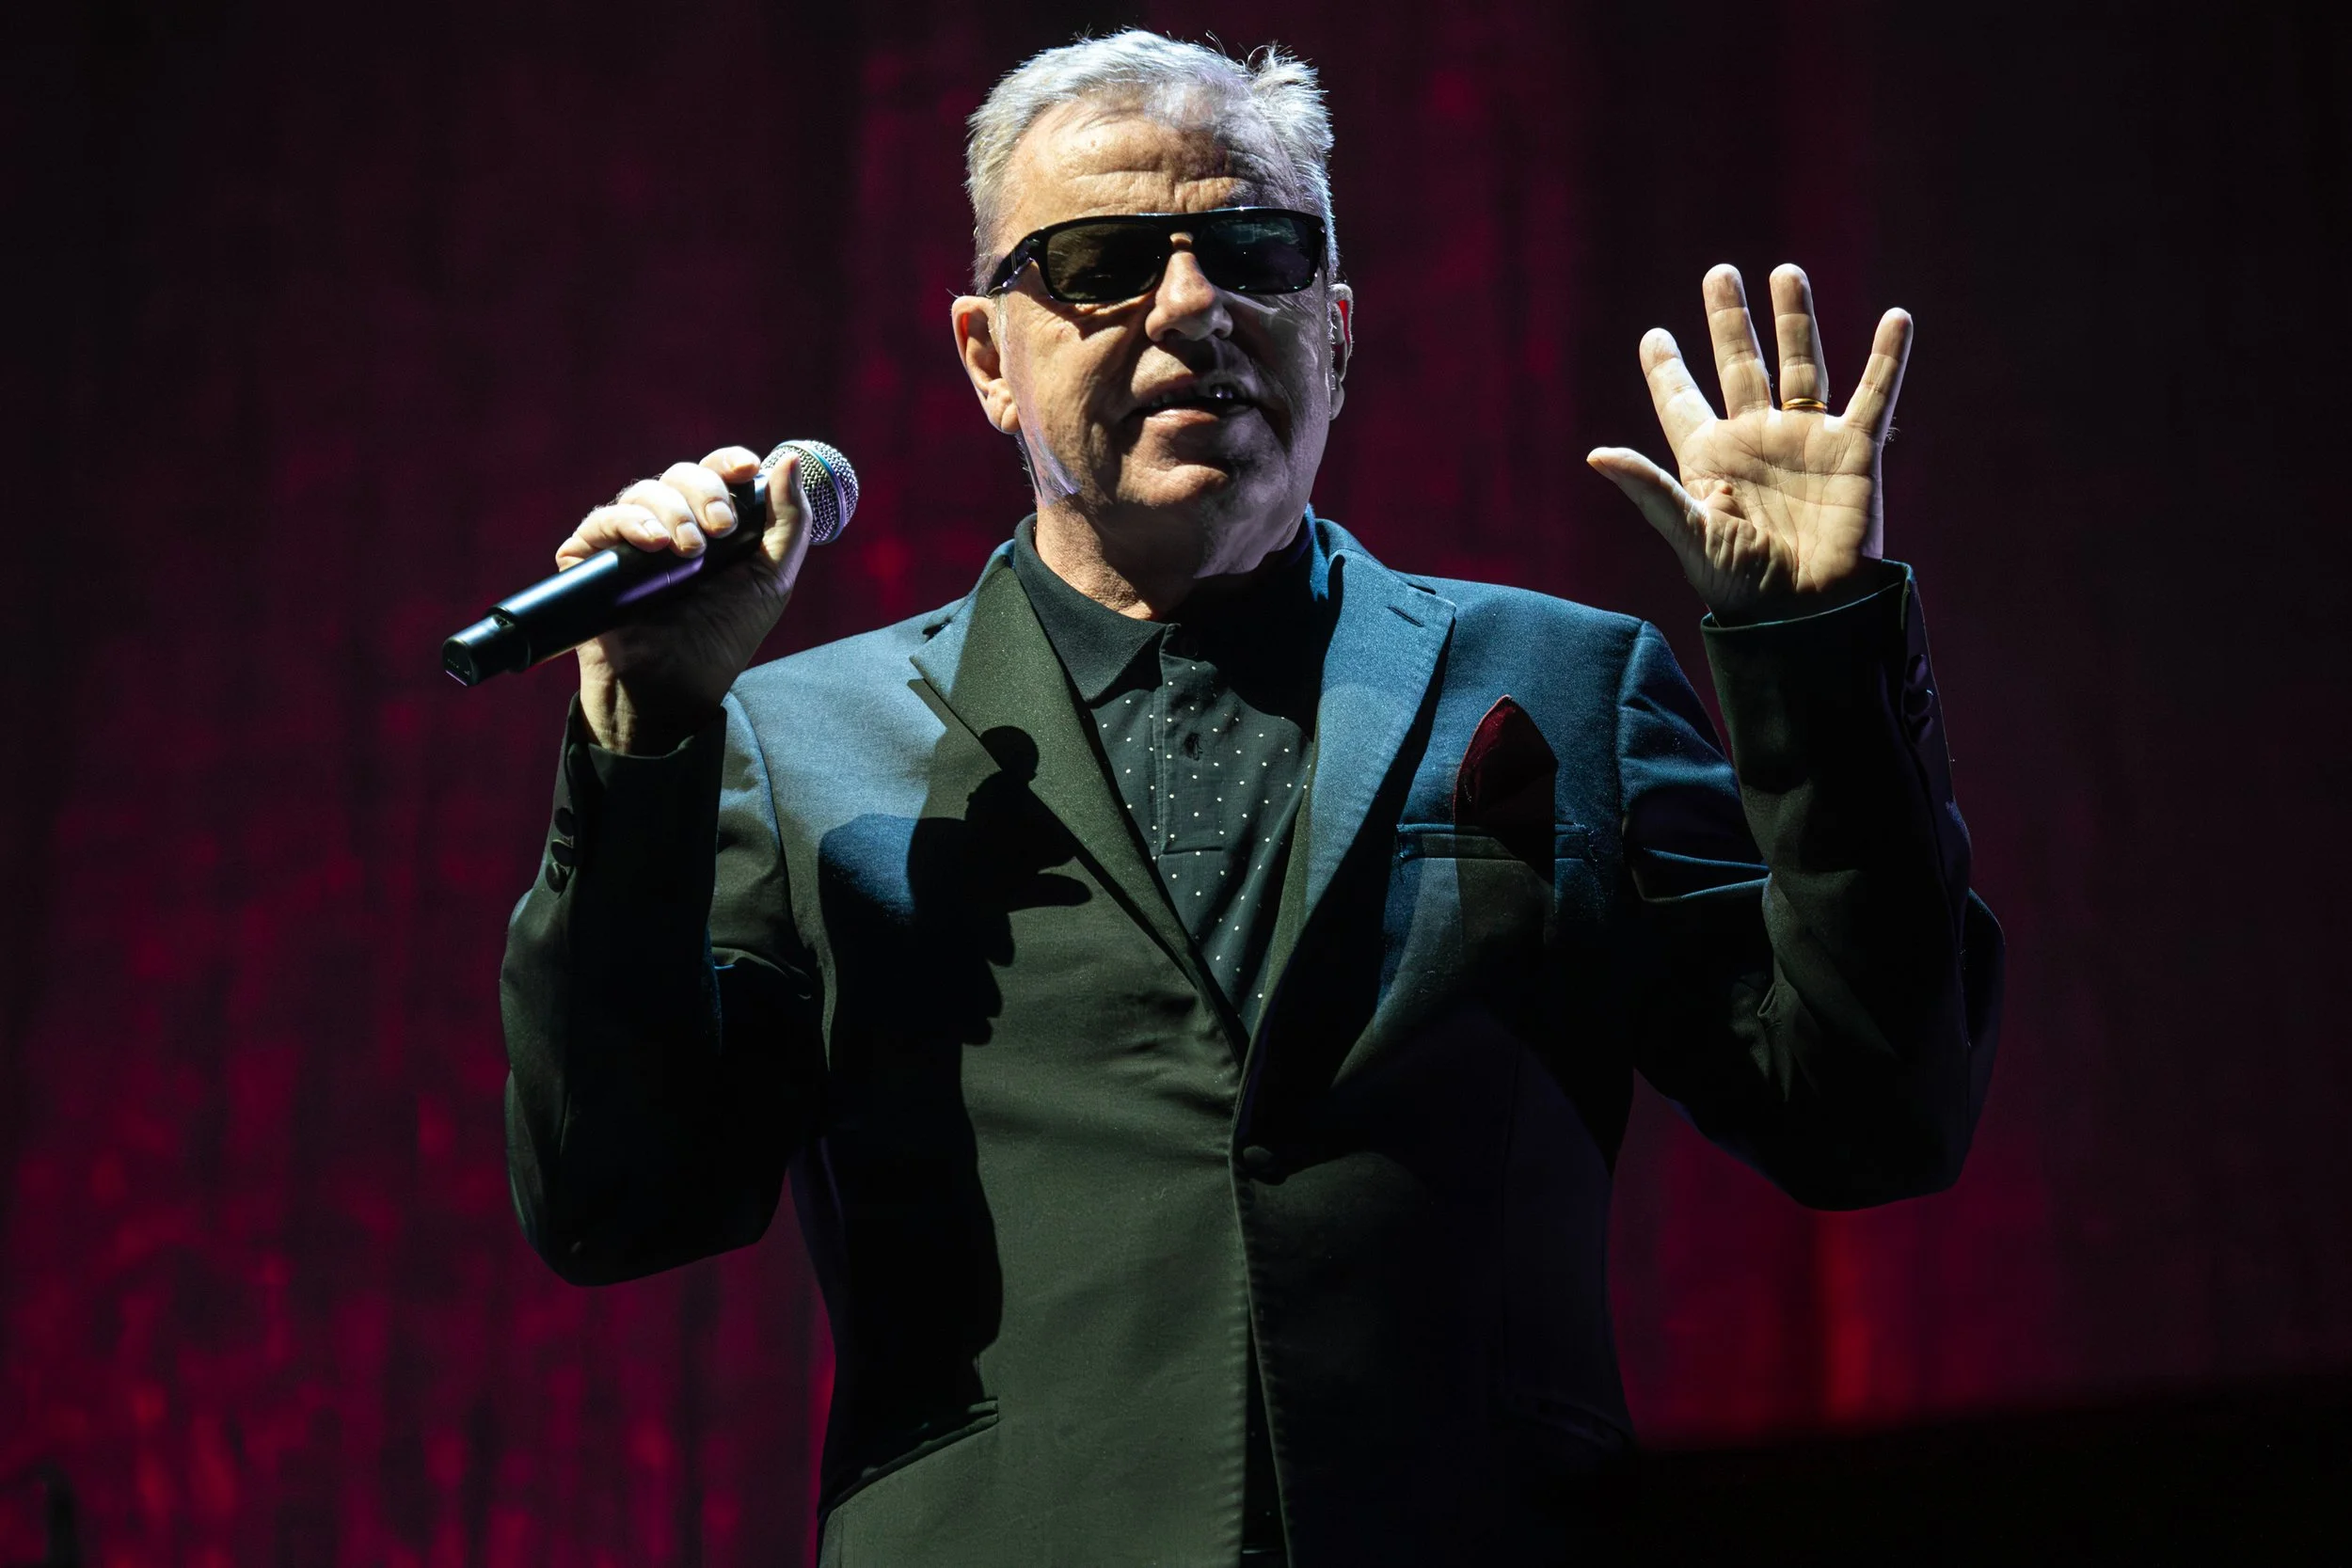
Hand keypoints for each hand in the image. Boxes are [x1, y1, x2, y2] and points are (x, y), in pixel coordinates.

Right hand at [561, 445, 813, 752]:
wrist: (676, 686)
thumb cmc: (722, 637)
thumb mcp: (771, 579)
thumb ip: (788, 522)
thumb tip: (791, 460)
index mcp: (709, 524)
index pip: (715, 472)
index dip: (729, 462)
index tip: (749, 469)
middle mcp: (668, 524)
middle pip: (681, 474)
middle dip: (706, 492)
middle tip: (720, 529)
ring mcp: (628, 540)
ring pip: (644, 492)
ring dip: (673, 512)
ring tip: (688, 552)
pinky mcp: (590, 558)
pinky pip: (603, 521)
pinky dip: (630, 524)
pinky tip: (653, 544)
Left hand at [1587, 263, 1911, 621]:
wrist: (1808, 614)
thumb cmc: (1742, 586)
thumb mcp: (1691, 534)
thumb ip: (1650, 489)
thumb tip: (1596, 454)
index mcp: (1710, 460)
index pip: (1682, 403)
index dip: (1667, 370)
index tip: (1653, 337)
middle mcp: (1756, 441)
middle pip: (1740, 366)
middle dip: (1729, 321)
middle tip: (1719, 273)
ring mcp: (1807, 441)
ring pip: (1800, 364)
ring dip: (1794, 319)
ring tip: (1785, 271)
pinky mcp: (1855, 452)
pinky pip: (1875, 394)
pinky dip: (1888, 357)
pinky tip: (1897, 318)